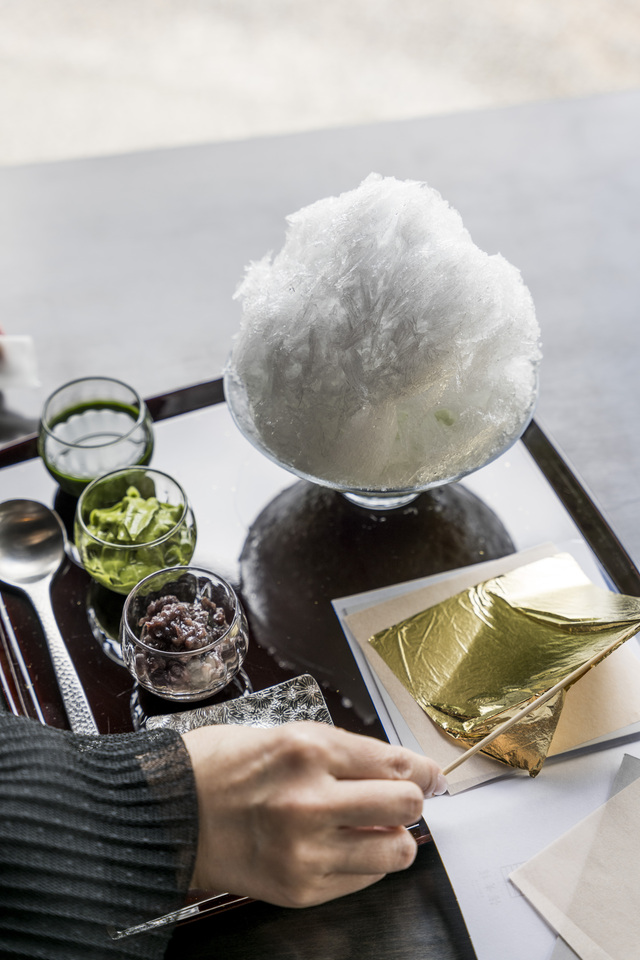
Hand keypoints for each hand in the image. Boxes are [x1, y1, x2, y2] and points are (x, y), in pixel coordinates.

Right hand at [181, 721, 445, 907]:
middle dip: (413, 802)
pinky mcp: (300, 888)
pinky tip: (340, 847)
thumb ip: (343, 752)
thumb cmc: (222, 766)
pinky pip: (363, 880)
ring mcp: (306, 850)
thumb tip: (399, 770)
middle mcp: (311, 800)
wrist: (169, 813)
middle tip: (404, 801)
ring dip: (394, 838)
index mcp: (308, 749)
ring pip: (395, 851)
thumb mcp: (286, 734)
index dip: (425, 771)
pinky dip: (363, 863)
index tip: (433, 776)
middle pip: (406, 806)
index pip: (396, 764)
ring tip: (374, 828)